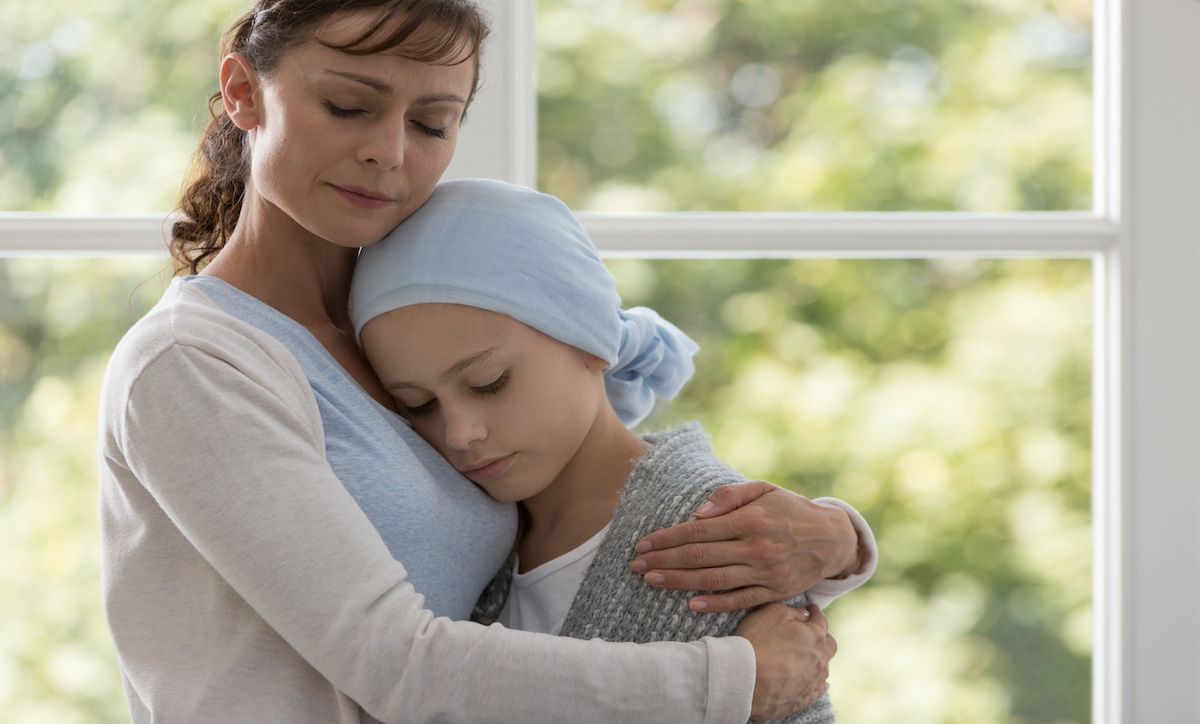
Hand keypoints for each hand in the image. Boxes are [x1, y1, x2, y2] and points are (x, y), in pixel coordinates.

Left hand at [628, 481, 858, 612]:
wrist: (832, 539)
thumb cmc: (789, 509)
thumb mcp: (763, 489)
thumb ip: (729, 496)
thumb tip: (697, 512)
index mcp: (751, 519)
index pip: (699, 531)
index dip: (667, 538)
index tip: (643, 544)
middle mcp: (757, 547)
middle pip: (700, 557)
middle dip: (664, 561)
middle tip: (636, 566)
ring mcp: (766, 572)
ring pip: (714, 580)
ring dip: (679, 582)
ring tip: (652, 581)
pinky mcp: (774, 592)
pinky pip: (740, 600)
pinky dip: (715, 604)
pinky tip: (691, 605)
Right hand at [736, 603, 834, 720]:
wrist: (744, 679)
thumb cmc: (756, 642)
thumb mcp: (772, 613)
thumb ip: (792, 612)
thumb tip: (803, 615)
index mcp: (815, 636)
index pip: (821, 620)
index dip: (816, 612)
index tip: (812, 608)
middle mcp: (819, 660)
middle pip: (829, 646)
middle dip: (823, 637)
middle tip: (813, 633)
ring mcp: (812, 682)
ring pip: (824, 669)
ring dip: (819, 660)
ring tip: (811, 657)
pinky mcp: (802, 700)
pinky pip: (817, 691)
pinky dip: (819, 685)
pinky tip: (821, 684)